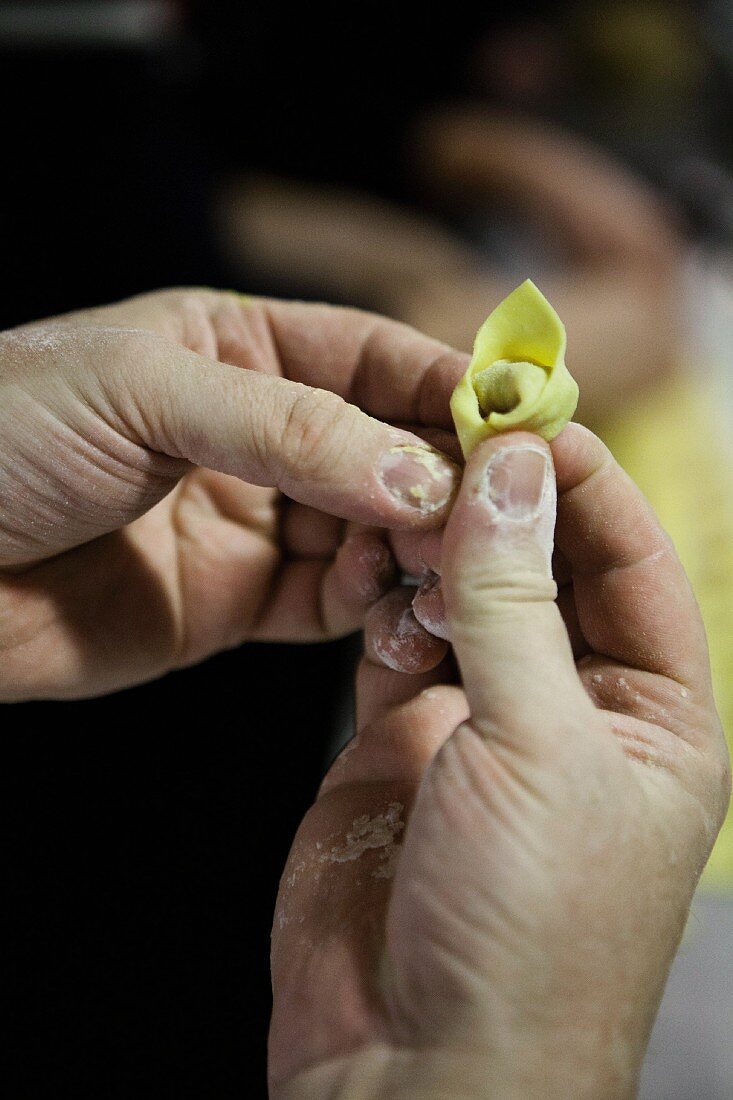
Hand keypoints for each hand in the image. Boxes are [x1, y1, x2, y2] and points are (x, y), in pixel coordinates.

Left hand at [0, 289, 462, 698]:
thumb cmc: (0, 436)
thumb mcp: (146, 393)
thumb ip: (291, 429)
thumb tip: (421, 474)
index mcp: (234, 349)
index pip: (371, 355)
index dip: (449, 383)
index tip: (521, 419)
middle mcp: (255, 434)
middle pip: (386, 448)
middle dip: (443, 478)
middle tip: (492, 514)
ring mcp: (250, 520)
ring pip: (371, 532)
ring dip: (416, 549)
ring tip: (445, 567)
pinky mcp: (234, 602)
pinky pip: (330, 604)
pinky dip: (372, 607)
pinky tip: (394, 607)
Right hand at [270, 426, 729, 1098]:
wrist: (415, 1069)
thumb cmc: (526, 930)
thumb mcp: (539, 744)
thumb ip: (515, 600)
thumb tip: (512, 470)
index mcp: (657, 714)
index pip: (630, 559)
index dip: (582, 482)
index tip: (523, 415)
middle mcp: (576, 711)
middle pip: (544, 568)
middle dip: (499, 510)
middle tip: (442, 451)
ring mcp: (485, 723)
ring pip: (465, 596)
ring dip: (435, 555)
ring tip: (404, 529)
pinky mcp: (403, 742)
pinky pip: (398, 641)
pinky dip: (386, 609)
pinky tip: (379, 598)